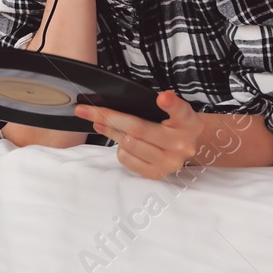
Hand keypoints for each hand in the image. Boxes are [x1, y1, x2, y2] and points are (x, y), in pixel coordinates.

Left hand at [74, 91, 203, 179]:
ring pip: (128, 144)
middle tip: (85, 110)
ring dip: (109, 131)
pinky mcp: (156, 174)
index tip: (162, 98)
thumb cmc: (173, 124)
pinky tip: (120, 140)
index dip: (171, 104)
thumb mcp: (173, 110)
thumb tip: (136, 101)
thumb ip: (162, 104)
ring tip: (102, 123)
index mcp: (188, 122)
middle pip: (138, 128)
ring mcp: (169, 162)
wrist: (187, 148)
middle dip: (107, 117)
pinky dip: (118, 147)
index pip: (181, 111)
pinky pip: (126, 158)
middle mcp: (181, 144)